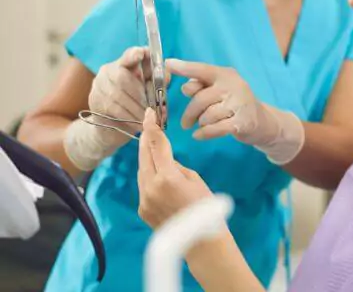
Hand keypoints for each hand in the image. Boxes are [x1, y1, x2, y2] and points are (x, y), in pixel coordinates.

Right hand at [64, 47, 154, 170]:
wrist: (111, 128)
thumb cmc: (134, 105)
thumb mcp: (147, 91)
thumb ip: (157, 82)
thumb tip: (167, 75)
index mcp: (122, 65)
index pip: (127, 56)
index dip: (134, 54)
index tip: (142, 53)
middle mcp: (107, 72)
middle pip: (122, 78)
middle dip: (140, 94)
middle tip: (153, 107)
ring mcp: (98, 87)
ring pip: (118, 96)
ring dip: (137, 108)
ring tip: (149, 118)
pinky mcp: (95, 103)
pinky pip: (114, 109)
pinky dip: (130, 117)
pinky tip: (140, 124)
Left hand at [138, 108, 213, 228]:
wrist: (201, 242)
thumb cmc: (206, 208)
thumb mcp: (195, 179)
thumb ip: (176, 167)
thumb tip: (165, 161)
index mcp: (167, 177)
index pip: (156, 145)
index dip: (152, 127)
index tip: (148, 114)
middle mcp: (150, 187)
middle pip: (144, 156)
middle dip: (146, 140)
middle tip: (148, 125)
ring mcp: (144, 199)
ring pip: (141, 171)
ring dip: (147, 158)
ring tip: (154, 148)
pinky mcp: (142, 209)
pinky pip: (143, 186)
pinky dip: (149, 177)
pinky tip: (158, 175)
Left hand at [166, 59, 304, 163]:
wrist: (263, 121)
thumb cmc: (235, 103)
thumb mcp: (219, 90)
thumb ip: (202, 86)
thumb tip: (185, 87)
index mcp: (225, 75)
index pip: (202, 69)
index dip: (185, 67)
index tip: (168, 64)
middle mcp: (234, 86)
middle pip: (200, 98)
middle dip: (189, 113)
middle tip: (185, 123)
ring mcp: (240, 104)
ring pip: (207, 115)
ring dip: (200, 123)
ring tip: (202, 125)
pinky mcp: (242, 122)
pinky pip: (215, 128)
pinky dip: (204, 133)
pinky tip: (199, 135)